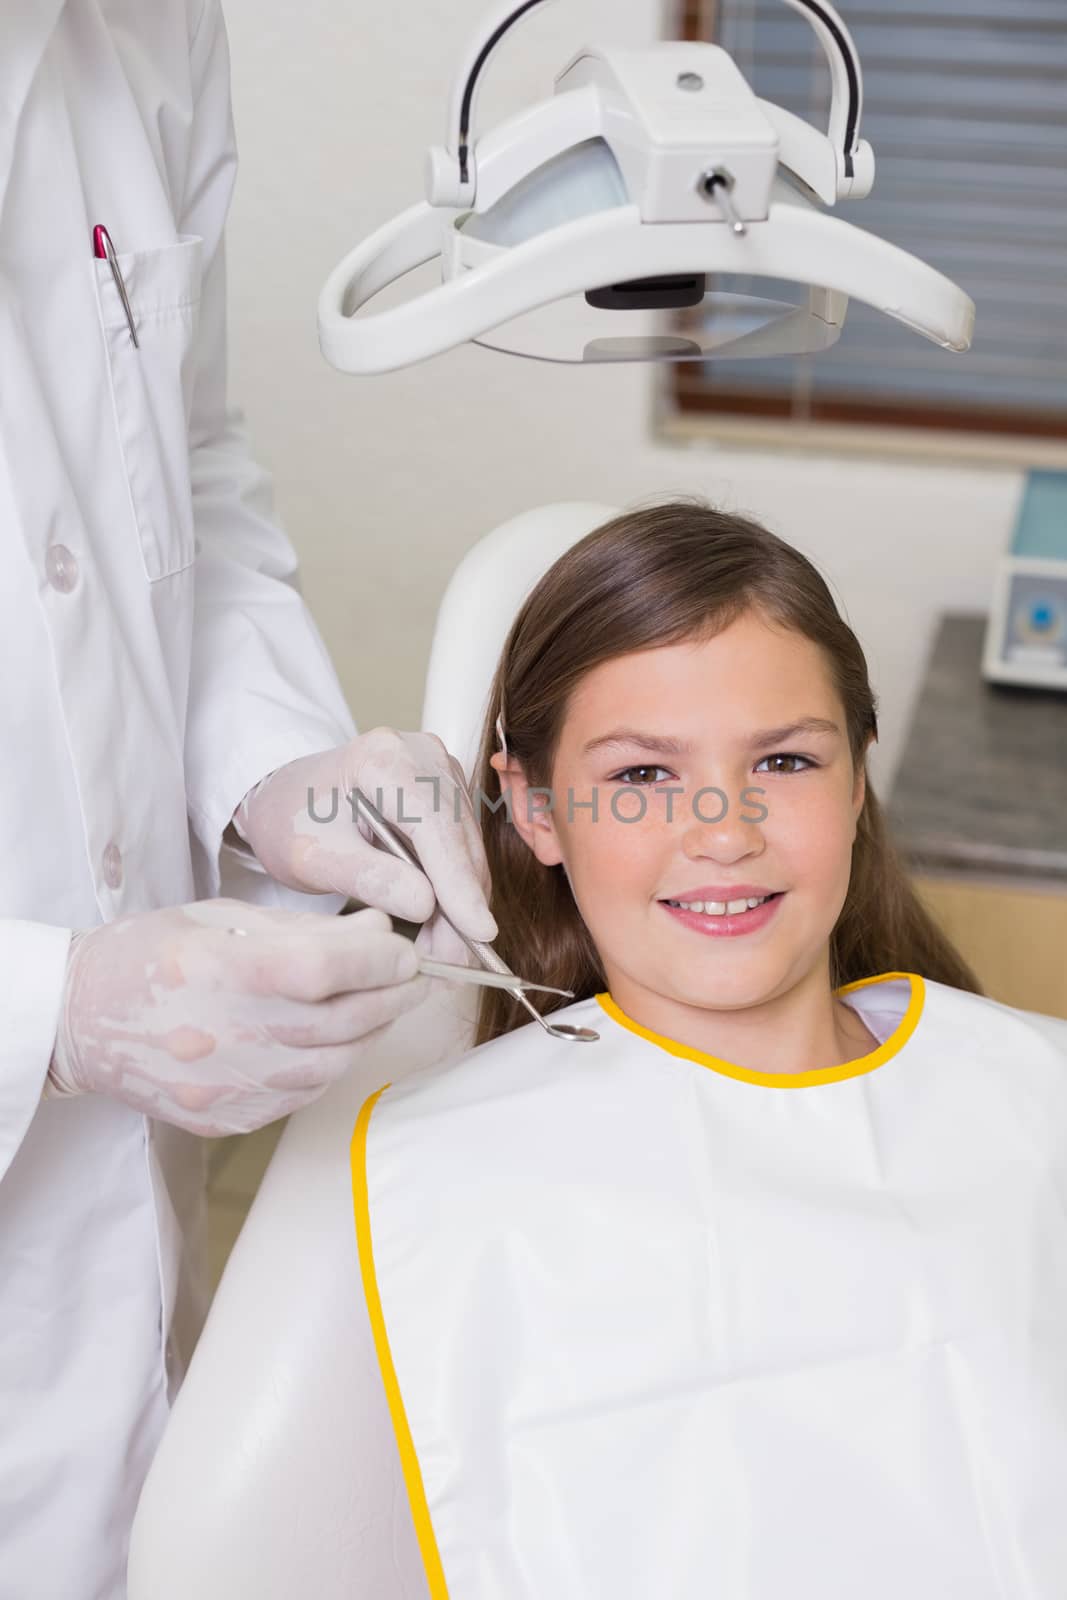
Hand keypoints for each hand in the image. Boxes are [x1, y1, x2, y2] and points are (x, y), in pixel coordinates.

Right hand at [47, 901, 429, 1134]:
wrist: (81, 1020)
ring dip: (369, 1032)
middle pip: (339, 1021)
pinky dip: (333, 1063)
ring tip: (383, 1004)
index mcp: (217, 971)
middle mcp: (223, 1035)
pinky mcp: (226, 1117)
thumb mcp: (222, 920)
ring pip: (332, 1064)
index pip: (324, 969)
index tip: (405, 953)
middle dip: (391, 996)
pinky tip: (339, 1039)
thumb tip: (381, 928)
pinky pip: (304, 1093)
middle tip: (414, 977)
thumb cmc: (150, 955)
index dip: (379, 962)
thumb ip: (306, 928)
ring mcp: (224, 1085)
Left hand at [232, 728, 495, 943]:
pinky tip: (441, 925)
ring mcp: (441, 771)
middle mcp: (423, 756)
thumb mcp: (311, 857)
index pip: (435, 827)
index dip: (460, 883)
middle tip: (452, 963)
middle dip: (461, 906)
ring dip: (461, 904)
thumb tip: (425, 904)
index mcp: (383, 760)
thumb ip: (366, 878)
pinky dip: (456, 889)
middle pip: (460, 840)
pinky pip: (463, 848)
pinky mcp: (449, 792)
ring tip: (442, 952)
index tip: (480, 933)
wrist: (288, 799)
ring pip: (468, 849)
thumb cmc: (292, 822)